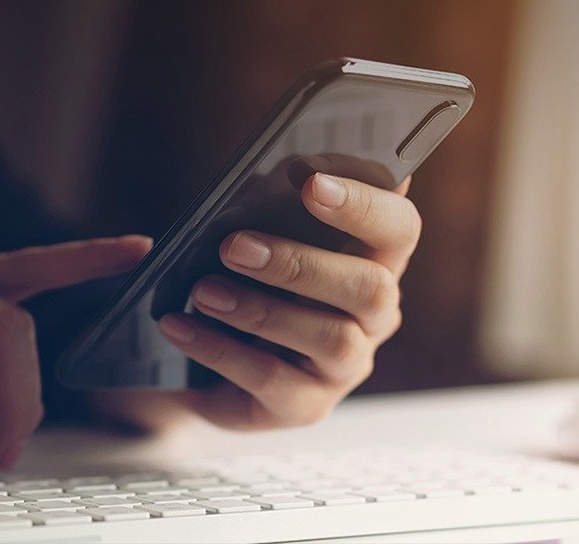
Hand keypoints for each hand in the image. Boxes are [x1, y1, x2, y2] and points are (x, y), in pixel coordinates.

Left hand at [98, 174, 418, 431]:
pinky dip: (220, 349)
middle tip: (233, 245)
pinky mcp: (307, 405)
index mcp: (374, 259)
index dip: (365, 205)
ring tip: (202, 290)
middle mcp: (375, 315)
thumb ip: (268, 202)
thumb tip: (271, 173)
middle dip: (301, 263)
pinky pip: (273, 379)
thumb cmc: (240, 277)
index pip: (399, 227)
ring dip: (260, 310)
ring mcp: (346, 366)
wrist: (200, 359)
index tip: (311, 183)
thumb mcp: (252, 232)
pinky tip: (179, 326)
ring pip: (329, 337)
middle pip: (370, 287)